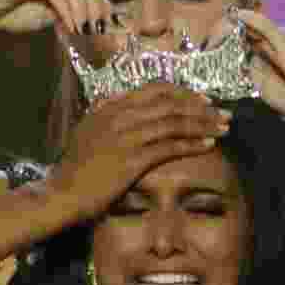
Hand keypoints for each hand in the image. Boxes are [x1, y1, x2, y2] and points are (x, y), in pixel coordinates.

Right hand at [0, 0, 126, 37]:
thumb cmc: (14, 11)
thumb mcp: (52, 13)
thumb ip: (74, 13)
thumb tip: (101, 25)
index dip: (105, 5)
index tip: (113, 30)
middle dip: (99, 7)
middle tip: (102, 32)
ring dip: (86, 9)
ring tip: (89, 31)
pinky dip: (68, 10)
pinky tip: (73, 27)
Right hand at [47, 82, 229, 222]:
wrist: (61, 194)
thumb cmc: (74, 170)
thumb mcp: (86, 132)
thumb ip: (103, 115)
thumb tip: (115, 103)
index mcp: (109, 107)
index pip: (154, 90)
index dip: (183, 93)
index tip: (202, 101)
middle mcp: (119, 116)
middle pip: (169, 102)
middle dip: (201, 106)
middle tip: (222, 113)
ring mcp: (125, 136)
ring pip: (173, 122)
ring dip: (203, 123)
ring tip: (223, 127)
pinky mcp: (131, 160)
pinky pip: (169, 146)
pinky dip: (192, 143)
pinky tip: (209, 144)